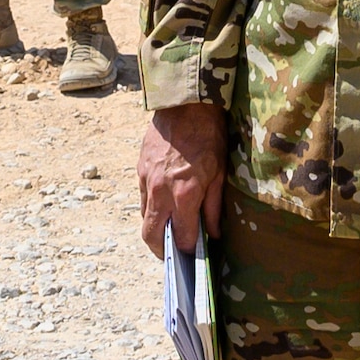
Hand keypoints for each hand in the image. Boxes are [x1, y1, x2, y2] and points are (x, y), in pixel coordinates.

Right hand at [139, 102, 227, 255]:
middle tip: (173, 255)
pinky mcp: (140, 169)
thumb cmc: (209, 135)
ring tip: (170, 232)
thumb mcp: (219, 172)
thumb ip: (214, 207)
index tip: (194, 254)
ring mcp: (147, 181)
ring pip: (144, 218)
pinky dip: (151, 209)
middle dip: (160, 251)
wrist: (186, 104)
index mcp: (184, 194)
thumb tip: (213, 234)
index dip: (187, 250)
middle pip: (151, 235)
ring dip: (155, 230)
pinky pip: (143, 199)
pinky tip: (165, 207)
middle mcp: (161, 192)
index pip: (181, 237)